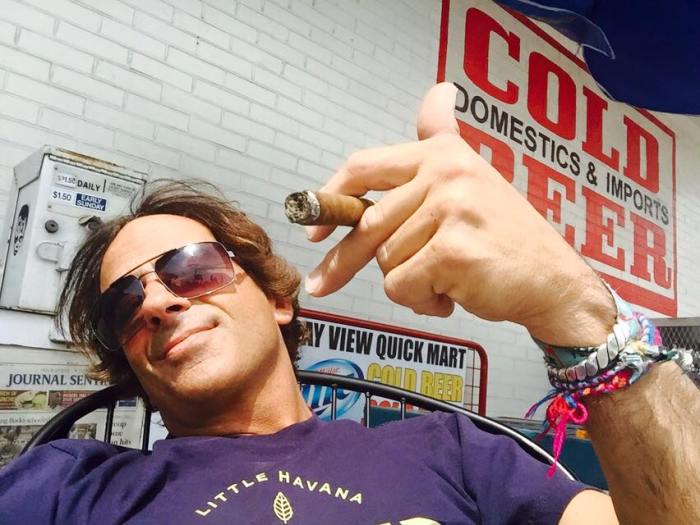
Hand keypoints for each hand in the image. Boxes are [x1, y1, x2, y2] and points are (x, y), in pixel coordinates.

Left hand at [304, 83, 613, 344]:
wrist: (555, 281)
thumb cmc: (506, 239)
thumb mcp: (473, 179)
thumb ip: (442, 139)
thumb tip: (438, 91)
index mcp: (442, 155)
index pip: (363, 167)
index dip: (329, 198)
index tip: (313, 230)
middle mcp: (445, 173)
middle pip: (367, 224)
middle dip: (343, 262)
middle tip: (322, 285)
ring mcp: (450, 209)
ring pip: (386, 261)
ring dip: (407, 283)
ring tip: (445, 279)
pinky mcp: (453, 250)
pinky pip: (402, 286)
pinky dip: (421, 301)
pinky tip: (453, 294)